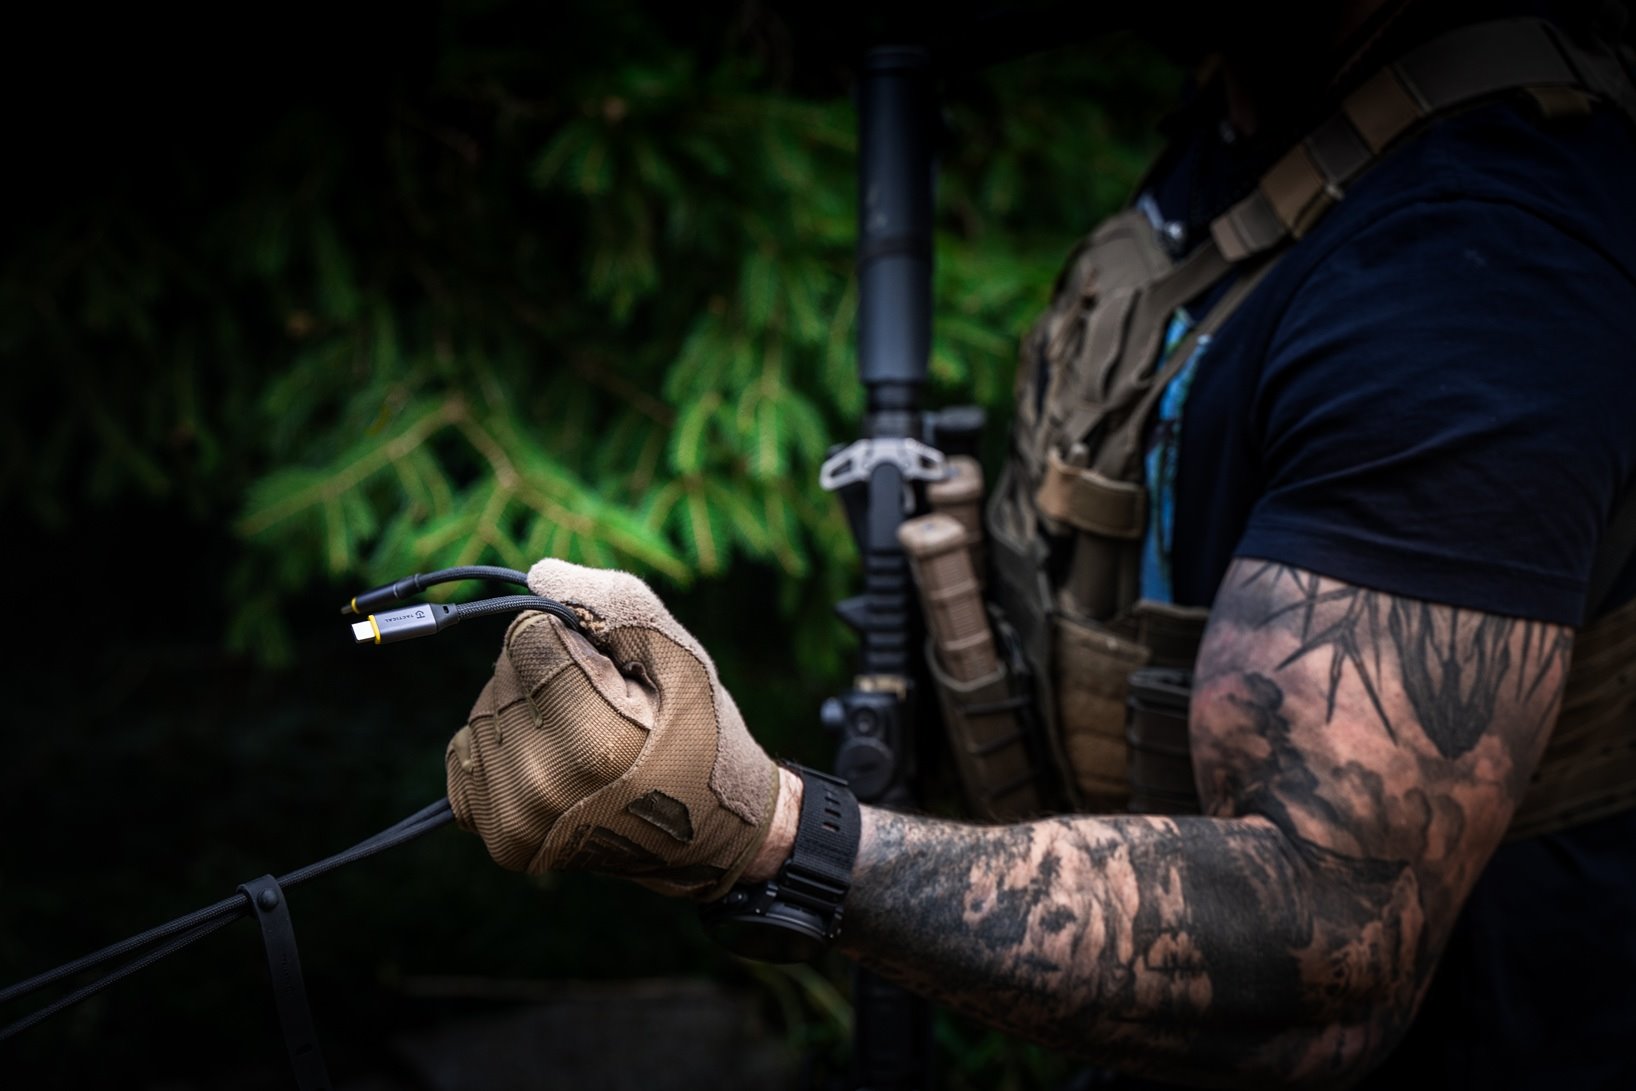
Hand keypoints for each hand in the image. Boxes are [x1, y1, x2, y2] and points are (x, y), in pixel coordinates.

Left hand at [445, 559, 780, 899]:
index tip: (613, 671)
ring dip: (524, 708)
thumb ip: (610, 602)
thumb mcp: (677, 653)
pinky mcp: (499, 838)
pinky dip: (503, 745)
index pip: (527, 638)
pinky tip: (553, 761)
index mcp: (590, 744)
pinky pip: (466, 753)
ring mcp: (514, 823)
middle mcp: (540, 790)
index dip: (571, 636)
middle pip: (503, 674)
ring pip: (483, 711)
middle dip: (548, 672)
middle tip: (607, 710)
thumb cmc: (701, 731)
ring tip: (586, 739)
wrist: (709, 830)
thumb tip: (536, 574)